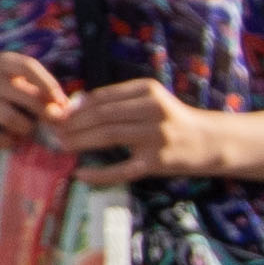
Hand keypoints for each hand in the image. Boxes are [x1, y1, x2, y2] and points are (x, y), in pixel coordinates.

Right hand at [0, 50, 69, 150]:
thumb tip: (63, 107)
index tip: (61, 101)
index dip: (49, 85)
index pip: (29, 67)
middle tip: (53, 123)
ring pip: (11, 119)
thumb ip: (30, 83)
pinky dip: (6, 142)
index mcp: (0, 62)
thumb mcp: (1, 69)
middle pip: (27, 98)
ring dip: (26, 129)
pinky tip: (11, 140)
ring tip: (27, 130)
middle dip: (46, 114)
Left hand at [45, 77, 224, 178]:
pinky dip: (100, 174)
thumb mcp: (148, 100)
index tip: (55, 114)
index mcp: (147, 90)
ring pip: (108, 136)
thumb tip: (72, 104)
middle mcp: (153, 110)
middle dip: (72, 124)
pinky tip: (81, 174)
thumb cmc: (171, 119)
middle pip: (102, 115)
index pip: (102, 97)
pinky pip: (123, 169)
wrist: (210, 141)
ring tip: (61, 145)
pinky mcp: (157, 162)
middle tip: (53, 131)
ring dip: (80, 141)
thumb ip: (115, 100)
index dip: (74, 106)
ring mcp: (156, 137)